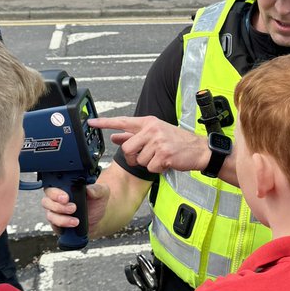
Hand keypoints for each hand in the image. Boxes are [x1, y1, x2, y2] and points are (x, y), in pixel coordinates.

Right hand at [42, 180, 109, 234]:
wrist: (98, 219)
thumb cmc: (96, 202)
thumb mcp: (101, 193)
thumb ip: (97, 189)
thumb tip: (89, 189)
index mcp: (64, 187)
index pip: (52, 186)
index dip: (56, 192)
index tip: (66, 197)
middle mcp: (56, 199)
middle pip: (47, 200)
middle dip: (58, 205)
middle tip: (73, 208)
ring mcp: (55, 212)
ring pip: (50, 214)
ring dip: (62, 218)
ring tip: (76, 221)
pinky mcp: (56, 224)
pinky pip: (54, 225)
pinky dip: (63, 226)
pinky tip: (73, 225)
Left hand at [93, 116, 208, 174]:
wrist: (198, 149)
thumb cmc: (176, 141)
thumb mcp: (154, 134)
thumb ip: (133, 135)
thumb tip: (115, 136)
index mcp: (148, 122)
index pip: (122, 121)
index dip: (105, 123)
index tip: (91, 122)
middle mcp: (152, 130)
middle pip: (128, 148)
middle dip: (133, 157)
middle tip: (144, 157)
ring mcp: (158, 142)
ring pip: (139, 160)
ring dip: (148, 163)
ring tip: (160, 157)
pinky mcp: (164, 155)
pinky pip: (150, 168)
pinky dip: (157, 169)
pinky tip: (166, 162)